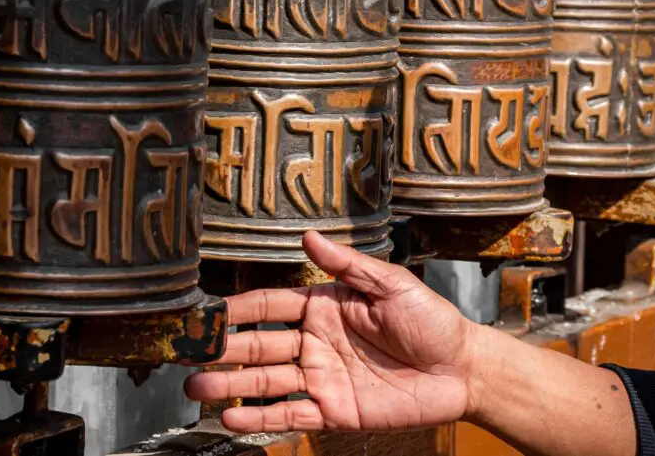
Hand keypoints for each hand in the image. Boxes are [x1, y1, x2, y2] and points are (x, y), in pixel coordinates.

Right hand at [184, 230, 480, 433]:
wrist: (463, 369)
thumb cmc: (431, 320)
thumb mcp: (390, 283)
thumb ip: (346, 264)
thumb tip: (308, 235)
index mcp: (323, 307)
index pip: (270, 306)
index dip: (239, 309)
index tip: (209, 312)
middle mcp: (315, 342)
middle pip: (258, 345)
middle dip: (223, 350)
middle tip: (191, 355)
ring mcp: (322, 378)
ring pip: (265, 382)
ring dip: (230, 386)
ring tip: (198, 389)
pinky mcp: (335, 410)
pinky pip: (291, 414)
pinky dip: (261, 418)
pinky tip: (233, 419)